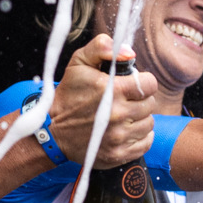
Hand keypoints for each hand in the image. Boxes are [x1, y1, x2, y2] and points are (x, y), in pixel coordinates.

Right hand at [46, 34, 157, 168]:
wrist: (52, 130)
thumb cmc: (68, 95)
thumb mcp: (78, 63)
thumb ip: (102, 47)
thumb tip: (129, 53)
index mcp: (112, 90)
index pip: (150, 84)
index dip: (143, 82)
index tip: (132, 85)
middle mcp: (118, 114)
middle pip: (150, 104)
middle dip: (140, 100)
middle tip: (124, 101)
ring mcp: (119, 137)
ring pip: (149, 123)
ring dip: (139, 118)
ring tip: (123, 116)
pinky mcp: (118, 154)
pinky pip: (145, 143)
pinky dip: (140, 137)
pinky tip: (126, 130)